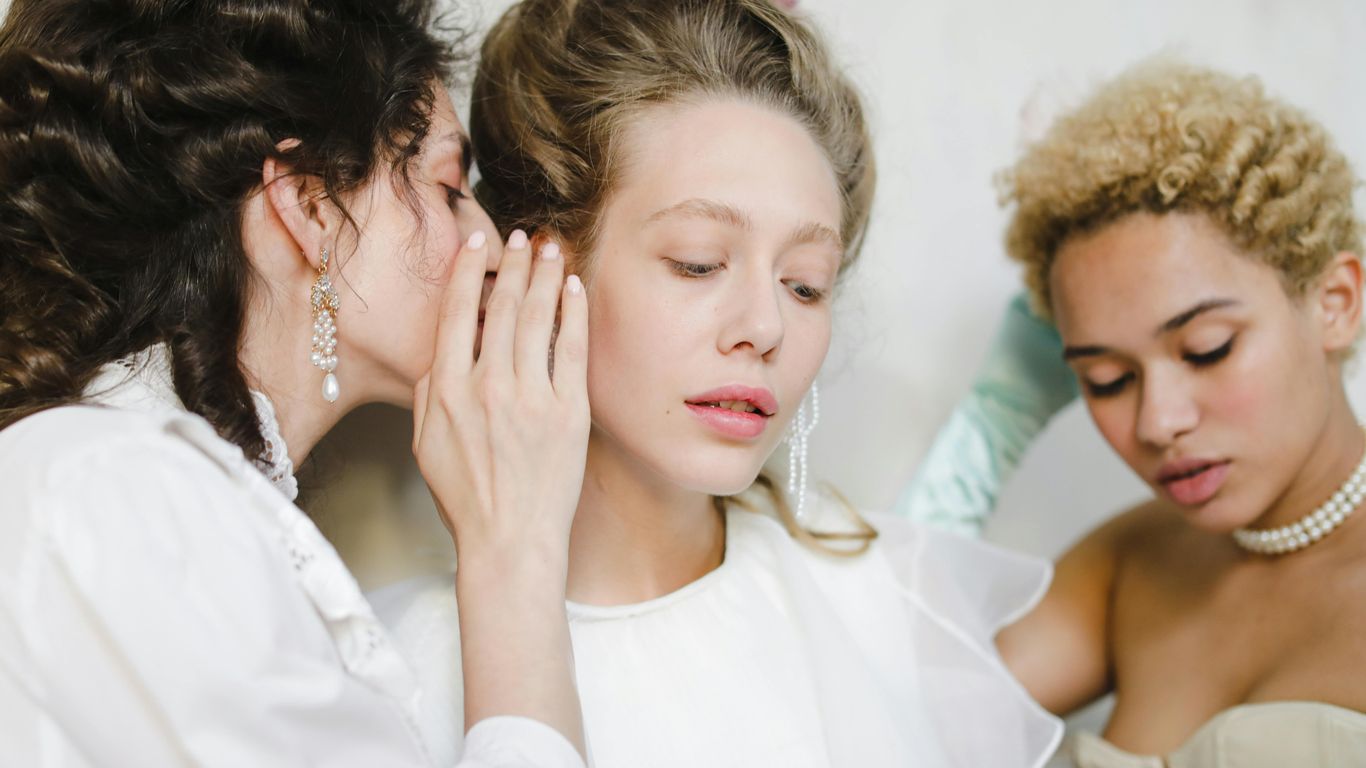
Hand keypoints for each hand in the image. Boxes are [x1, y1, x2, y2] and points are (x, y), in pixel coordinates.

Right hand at [411, 227, 589, 752]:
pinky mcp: (569, 412)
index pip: (458, 312)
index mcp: (449, 389)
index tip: (479, 244)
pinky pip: (573, 350)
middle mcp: (489, 386)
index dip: (469, 271)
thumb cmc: (466, 496)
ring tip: (549, 248)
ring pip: (538, 319)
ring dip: (544, 277)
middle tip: (521, 235)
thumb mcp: (425, 442)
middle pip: (503, 306)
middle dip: (513, 263)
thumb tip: (443, 350)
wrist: (510, 540)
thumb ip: (431, 390)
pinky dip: (573, 314)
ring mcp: (531, 397)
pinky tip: (574, 289)